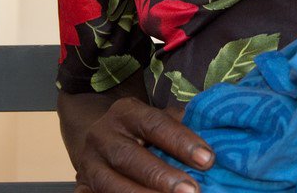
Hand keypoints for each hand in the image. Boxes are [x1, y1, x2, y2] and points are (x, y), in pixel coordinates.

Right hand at [73, 97, 213, 192]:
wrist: (101, 138)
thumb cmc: (142, 130)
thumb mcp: (158, 119)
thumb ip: (181, 125)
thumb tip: (215, 132)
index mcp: (125, 112)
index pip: (154, 124)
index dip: (181, 141)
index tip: (208, 159)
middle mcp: (102, 135)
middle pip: (130, 157)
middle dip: (161, 176)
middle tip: (192, 190)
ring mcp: (88, 163)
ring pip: (111, 183)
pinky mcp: (81, 187)